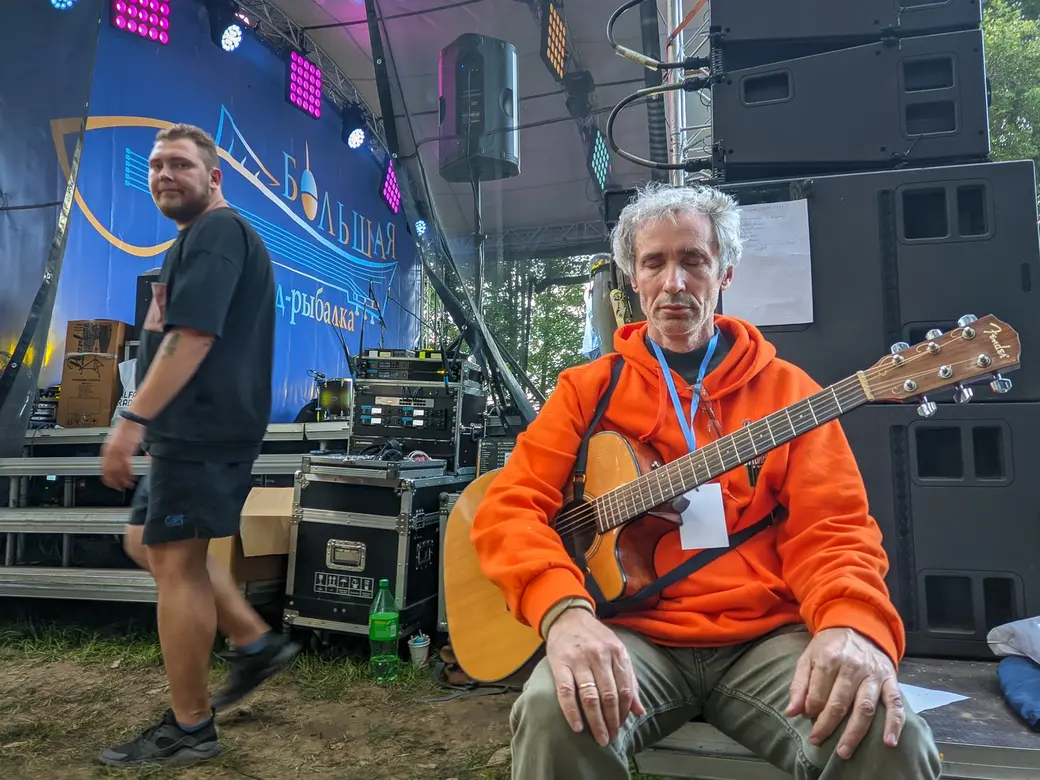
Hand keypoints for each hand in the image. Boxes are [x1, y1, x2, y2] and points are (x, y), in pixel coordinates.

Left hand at [100, 419, 144, 489]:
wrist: (131, 421)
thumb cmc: (126, 429)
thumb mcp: (115, 442)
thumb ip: (114, 452)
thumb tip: (115, 462)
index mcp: (106, 450)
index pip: (103, 468)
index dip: (107, 477)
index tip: (110, 483)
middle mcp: (110, 453)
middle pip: (110, 472)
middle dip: (114, 482)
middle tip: (119, 488)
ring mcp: (118, 453)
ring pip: (118, 471)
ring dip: (123, 480)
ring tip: (128, 485)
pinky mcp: (127, 452)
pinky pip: (127, 466)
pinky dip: (129, 474)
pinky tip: (132, 477)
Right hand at [545, 607, 645, 746]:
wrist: (567, 616)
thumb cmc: (594, 637)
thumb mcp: (617, 650)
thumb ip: (629, 678)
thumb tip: (639, 710)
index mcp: (616, 652)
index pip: (625, 689)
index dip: (624, 712)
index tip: (620, 727)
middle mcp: (599, 656)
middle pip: (609, 695)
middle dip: (611, 721)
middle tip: (610, 738)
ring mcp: (579, 659)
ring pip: (590, 696)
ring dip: (596, 721)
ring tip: (599, 737)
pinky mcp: (559, 663)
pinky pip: (566, 691)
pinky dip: (572, 711)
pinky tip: (577, 726)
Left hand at [786, 627, 903, 759]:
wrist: (858, 626)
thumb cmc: (829, 646)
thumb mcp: (808, 657)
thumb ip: (799, 685)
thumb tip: (791, 712)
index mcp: (829, 659)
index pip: (817, 693)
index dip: (810, 711)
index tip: (808, 719)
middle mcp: (852, 667)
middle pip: (839, 704)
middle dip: (827, 726)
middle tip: (818, 741)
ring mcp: (873, 674)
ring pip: (864, 708)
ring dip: (855, 732)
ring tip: (844, 751)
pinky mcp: (890, 679)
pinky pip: (895, 703)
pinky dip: (894, 723)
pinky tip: (889, 741)